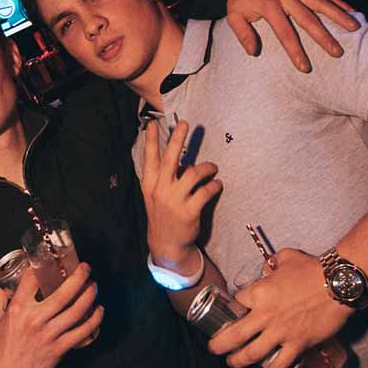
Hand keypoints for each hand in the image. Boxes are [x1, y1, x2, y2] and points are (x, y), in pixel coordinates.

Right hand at [0, 263, 102, 367]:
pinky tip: (99, 311)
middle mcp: (35, 319)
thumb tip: (5, 286)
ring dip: (89, 296)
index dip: (44, 265)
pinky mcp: (59, 348)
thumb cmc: (0, 347)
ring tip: (93, 286)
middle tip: (85, 268)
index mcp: (18, 309)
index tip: (52, 259)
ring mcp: (49, 334)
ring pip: (77, 310)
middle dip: (79, 277)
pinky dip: (94, 320)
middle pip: (64, 293)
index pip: (34, 279)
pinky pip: (82, 331)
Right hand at [141, 119, 221, 269]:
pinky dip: (214, 186)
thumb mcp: (155, 195)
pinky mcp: (189, 211)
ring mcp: (174, 201)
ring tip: (213, 167)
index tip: (152, 123)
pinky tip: (218, 185)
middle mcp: (160, 190)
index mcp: (150, 184)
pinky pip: (206, 191)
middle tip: (185, 124)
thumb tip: (181, 160)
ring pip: (193, 173)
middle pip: (169, 159)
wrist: (166, 244)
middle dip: (177, 139)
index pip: (149, 158)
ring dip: (207, 167)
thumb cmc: (163, 214)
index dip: (151, 140)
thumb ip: (163, 178)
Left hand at [208, 248, 350, 367]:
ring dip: (238, 362)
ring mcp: (281, 332)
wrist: (338, 283)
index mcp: (259, 293)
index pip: (236, 304)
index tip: (230, 315)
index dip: (230, 310)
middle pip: (233, 336)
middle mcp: (265, 315)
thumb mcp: (286, 257)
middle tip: (214, 348)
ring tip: (233, 363)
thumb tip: (268, 268)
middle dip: (218, 346)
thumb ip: (272, 263)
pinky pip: (279, 365)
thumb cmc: (312, 269)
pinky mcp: (298, 344)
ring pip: (251, 355)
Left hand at [222, 0, 358, 72]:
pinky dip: (337, 2)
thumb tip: (253, 52)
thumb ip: (243, 34)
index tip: (305, 67)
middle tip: (337, 52)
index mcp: (268, 5)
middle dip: (323, 36)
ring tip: (354, 28)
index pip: (284, 32)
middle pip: (308, 18)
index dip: (295, 50)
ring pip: (320, 2)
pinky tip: (351, 11)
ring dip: (338, 15)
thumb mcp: (233, 16)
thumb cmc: (240, 0)